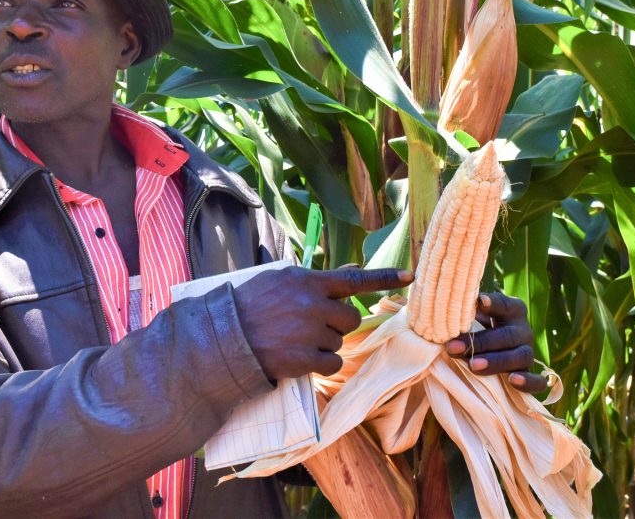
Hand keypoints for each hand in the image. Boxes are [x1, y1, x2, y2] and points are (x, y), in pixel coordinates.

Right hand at [233, 266, 412, 380]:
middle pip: (349, 317)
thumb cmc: (248, 304)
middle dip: (336, 323)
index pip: (354, 279)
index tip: (411, 277)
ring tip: (295, 340)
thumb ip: (317, 279)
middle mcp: (311, 304)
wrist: (222, 337)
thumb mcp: (279, 280)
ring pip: (339, 341)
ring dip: (324, 344)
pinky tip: (300, 358)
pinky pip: (332, 362)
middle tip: (311, 326)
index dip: (385, 277)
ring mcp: (308, 332)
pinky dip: (321, 363)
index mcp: (306, 281)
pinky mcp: (304, 358)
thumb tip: (351, 271)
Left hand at [445, 292, 547, 393]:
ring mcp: (528, 352)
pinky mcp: (531, 374)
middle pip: (506, 335)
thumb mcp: (472, 318)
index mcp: (512, 310)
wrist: (492, 350)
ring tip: (474, 366)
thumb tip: (444, 308)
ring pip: (519, 356)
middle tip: (453, 347)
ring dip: (496, 362)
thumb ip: (465, 313)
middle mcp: (523, 330)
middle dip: (479, 342)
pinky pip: (537, 380)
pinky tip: (512, 381)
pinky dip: (528, 381)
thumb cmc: (476, 328)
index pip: (504, 304)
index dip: (493, 304)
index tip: (478, 302)